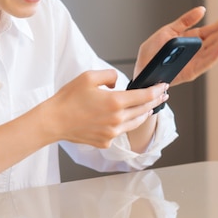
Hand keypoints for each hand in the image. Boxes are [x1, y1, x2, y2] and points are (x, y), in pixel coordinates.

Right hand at [47, 69, 167, 147]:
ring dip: (143, 114)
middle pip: (143, 110)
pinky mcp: (105, 142)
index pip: (144, 96)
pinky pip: (120, 132)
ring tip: (148, 108)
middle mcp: (117, 120)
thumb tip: (118, 83)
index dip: (156, 91)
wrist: (54, 121)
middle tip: (161, 96)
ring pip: (135, 123)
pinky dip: (123, 124)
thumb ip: (109, 75)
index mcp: (115, 102)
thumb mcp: (88, 77)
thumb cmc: (68, 99)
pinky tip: (122, 119)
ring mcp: (112, 133)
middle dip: (154, 102)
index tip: (164, 87)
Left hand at [134, 6, 217, 85]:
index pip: (212, 30)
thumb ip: (185, 21)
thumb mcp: (168, 31)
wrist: (142, 68)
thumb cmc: (152, 52)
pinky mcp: (191, 72)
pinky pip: (204, 64)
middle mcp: (196, 51)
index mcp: (192, 39)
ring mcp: (195, 61)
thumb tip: (202, 10)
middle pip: (216, 39)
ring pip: (214, 51)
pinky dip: (213, 57)